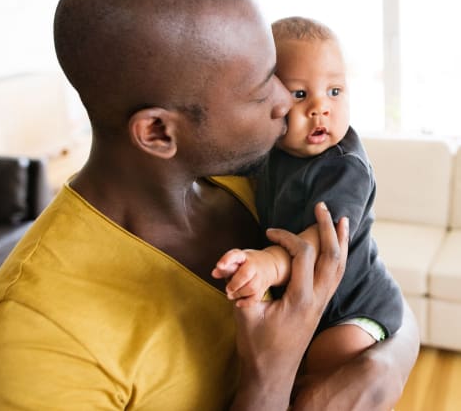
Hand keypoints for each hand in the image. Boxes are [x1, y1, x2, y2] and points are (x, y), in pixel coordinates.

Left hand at [212, 248, 279, 306]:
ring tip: (230, 295)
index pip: (236, 255)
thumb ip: (225, 267)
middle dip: (234, 284)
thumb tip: (214, 274)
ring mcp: (260, 277)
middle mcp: (254, 265)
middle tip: (227, 289)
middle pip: (246, 274)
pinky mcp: (263, 288)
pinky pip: (256, 298)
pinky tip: (238, 303)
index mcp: (244, 256)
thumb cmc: (248, 262)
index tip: (218, 265)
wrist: (271, 264)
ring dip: (239, 293)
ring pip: (251, 287)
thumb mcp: (237, 260)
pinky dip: (246, 302)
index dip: (227, 260)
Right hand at [230, 202, 348, 410]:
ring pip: (339, 267)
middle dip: (328, 228)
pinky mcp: (320, 307)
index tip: (269, 231)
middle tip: (323, 206)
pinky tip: (337, 249)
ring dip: (341, 241)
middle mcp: (317, 299)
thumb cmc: (257, 347)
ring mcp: (321, 304)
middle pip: (332, 257)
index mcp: (299, 299)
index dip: (286, 236)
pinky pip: (336, 277)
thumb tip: (239, 265)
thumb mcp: (245, 315)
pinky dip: (339, 258)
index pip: (302, 255)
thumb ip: (245, 287)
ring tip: (343, 221)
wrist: (272, 375)